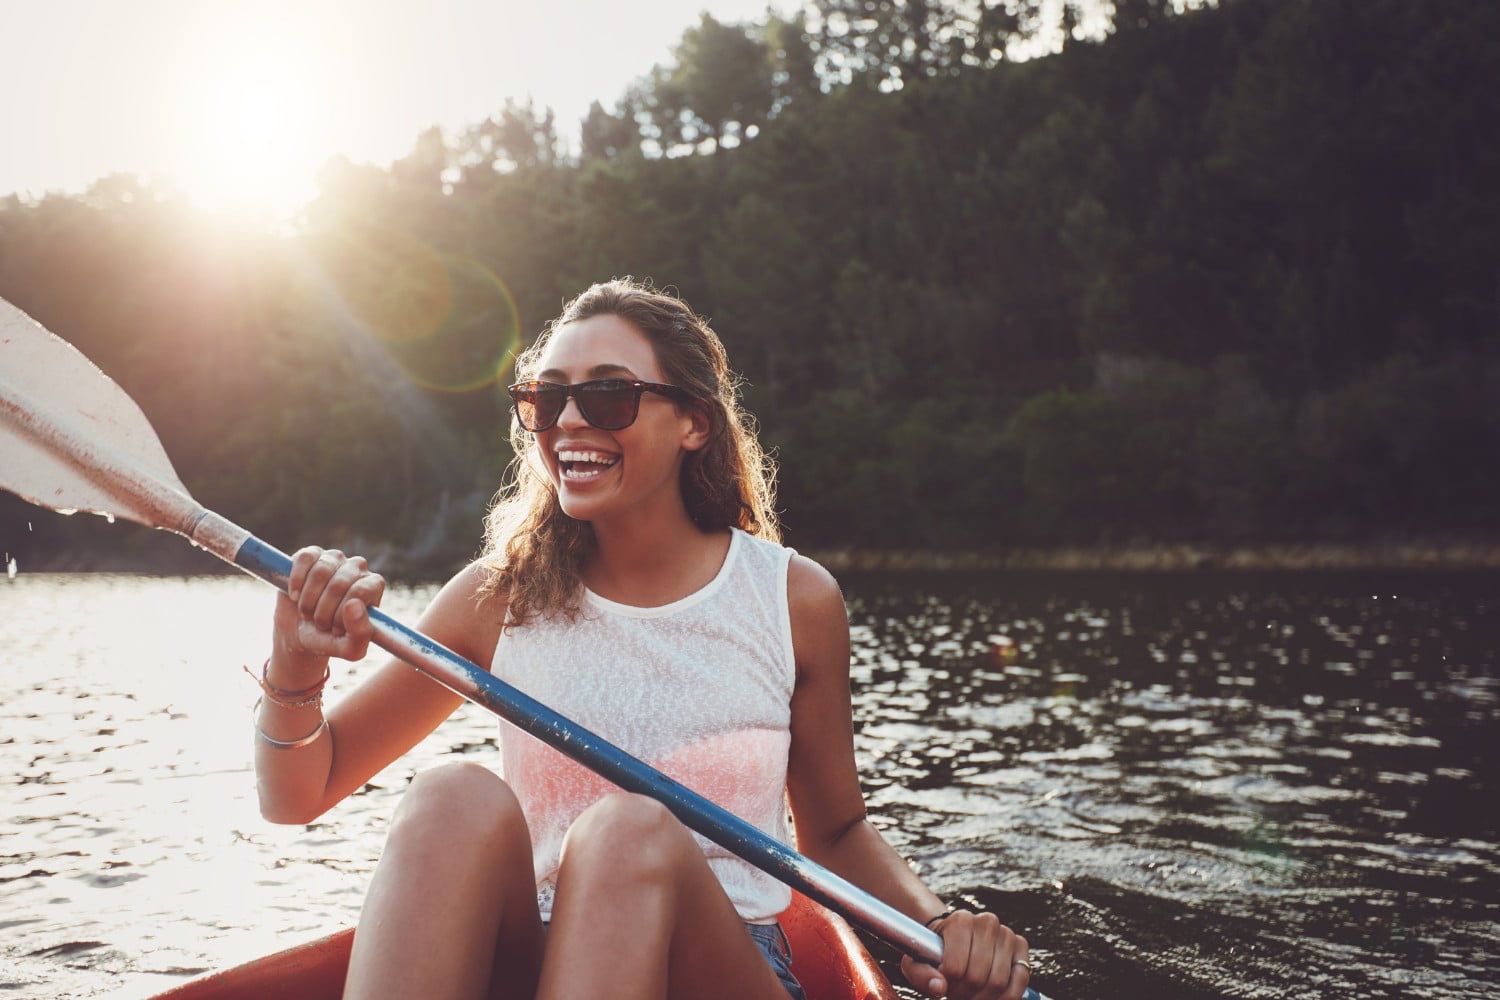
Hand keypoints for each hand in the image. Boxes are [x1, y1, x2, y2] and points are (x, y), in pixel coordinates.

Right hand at [272, 547, 384, 663]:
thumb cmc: (331, 639)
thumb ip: (360, 634)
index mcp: (373, 586)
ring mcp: (335, 558)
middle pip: (339, 583)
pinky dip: (296, 581)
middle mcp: (358, 568)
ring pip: (321, 572)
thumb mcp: (350, 649)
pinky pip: (304, 558)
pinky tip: (295, 596)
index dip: (343, 614)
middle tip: (320, 624)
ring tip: (308, 613)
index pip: (361, 591)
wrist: (301, 633)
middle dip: (323, 611)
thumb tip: (354, 603)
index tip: (335, 630)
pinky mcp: (312, 554)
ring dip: (308, 600)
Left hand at [902, 909, 1030, 999]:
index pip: (956, 968)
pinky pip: (1021, 979)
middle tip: (958, 994)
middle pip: (978, 978)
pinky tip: (993, 997)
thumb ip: (921, 975)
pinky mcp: (1020, 945)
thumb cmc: (935, 952)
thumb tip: (939, 987)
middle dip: (966, 995)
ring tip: (971, 994)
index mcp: (960, 921)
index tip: (944, 985)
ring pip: (999, 982)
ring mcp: (1006, 933)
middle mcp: (986, 922)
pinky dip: (1008, 996)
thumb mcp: (917, 961)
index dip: (949, 985)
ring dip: (985, 998)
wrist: (953, 937)